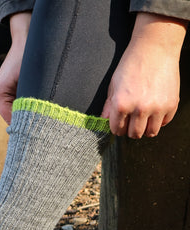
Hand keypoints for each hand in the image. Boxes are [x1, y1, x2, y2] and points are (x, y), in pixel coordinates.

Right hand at [0, 12, 30, 123]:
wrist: (26, 39)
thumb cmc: (27, 57)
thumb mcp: (29, 83)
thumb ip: (28, 103)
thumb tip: (33, 121)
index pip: (11, 119)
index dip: (24, 126)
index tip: (37, 132)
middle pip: (13, 116)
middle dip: (26, 119)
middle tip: (42, 125)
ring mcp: (2, 92)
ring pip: (16, 111)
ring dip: (28, 112)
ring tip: (41, 114)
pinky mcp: (8, 89)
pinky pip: (18, 103)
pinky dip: (27, 105)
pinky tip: (37, 104)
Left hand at [101, 13, 186, 138]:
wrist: (155, 48)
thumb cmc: (132, 64)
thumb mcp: (114, 85)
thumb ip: (109, 106)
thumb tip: (104, 120)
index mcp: (122, 105)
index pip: (117, 130)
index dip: (117, 128)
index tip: (119, 124)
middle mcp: (139, 109)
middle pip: (134, 134)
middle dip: (130, 130)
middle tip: (131, 122)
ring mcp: (157, 108)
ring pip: (150, 132)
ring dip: (145, 128)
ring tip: (143, 119)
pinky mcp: (171, 105)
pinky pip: (164, 123)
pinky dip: (159, 120)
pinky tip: (155, 110)